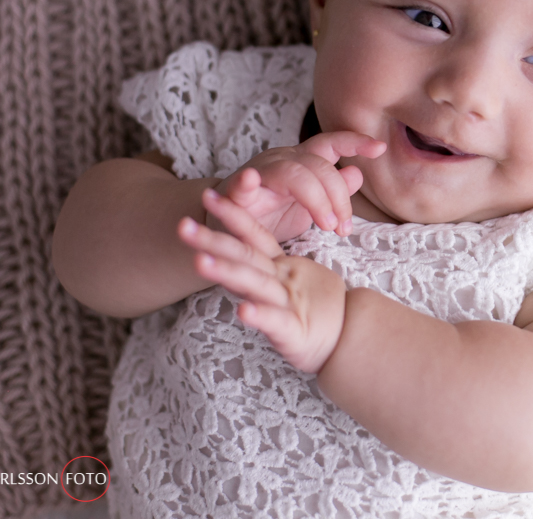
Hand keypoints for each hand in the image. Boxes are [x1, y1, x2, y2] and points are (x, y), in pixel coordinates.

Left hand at [181, 188, 346, 372]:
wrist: (350, 337)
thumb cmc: (314, 310)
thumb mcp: (289, 285)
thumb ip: (267, 266)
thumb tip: (243, 245)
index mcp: (279, 267)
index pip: (254, 235)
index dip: (232, 214)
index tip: (207, 195)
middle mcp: (280, 280)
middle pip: (245, 256)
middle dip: (214, 241)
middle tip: (182, 226)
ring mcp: (287, 305)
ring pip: (255, 284)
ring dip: (228, 272)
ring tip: (199, 261)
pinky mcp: (294, 333)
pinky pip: (275, 323)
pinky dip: (260, 316)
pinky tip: (242, 311)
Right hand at [210, 131, 385, 242]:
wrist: (227, 228)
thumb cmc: (270, 215)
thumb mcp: (309, 205)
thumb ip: (333, 190)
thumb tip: (358, 172)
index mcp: (301, 162)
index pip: (330, 144)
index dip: (354, 141)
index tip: (378, 148)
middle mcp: (281, 161)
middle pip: (318, 165)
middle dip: (338, 196)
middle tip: (344, 228)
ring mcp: (258, 174)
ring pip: (292, 173)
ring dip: (315, 199)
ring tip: (326, 225)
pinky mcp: (234, 193)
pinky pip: (241, 184)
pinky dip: (246, 182)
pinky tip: (251, 182)